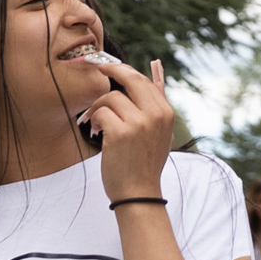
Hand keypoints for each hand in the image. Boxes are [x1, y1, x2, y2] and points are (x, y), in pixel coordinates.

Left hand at [81, 57, 176, 206]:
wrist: (139, 193)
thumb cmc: (145, 163)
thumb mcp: (161, 131)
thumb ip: (157, 102)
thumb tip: (156, 67)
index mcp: (166, 113)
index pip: (143, 80)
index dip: (124, 70)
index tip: (109, 66)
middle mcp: (156, 115)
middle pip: (130, 79)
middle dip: (110, 70)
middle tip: (97, 68)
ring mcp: (139, 123)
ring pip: (111, 97)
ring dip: (98, 108)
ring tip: (96, 123)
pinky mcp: (121, 133)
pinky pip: (101, 113)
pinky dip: (94, 121)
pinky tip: (95, 132)